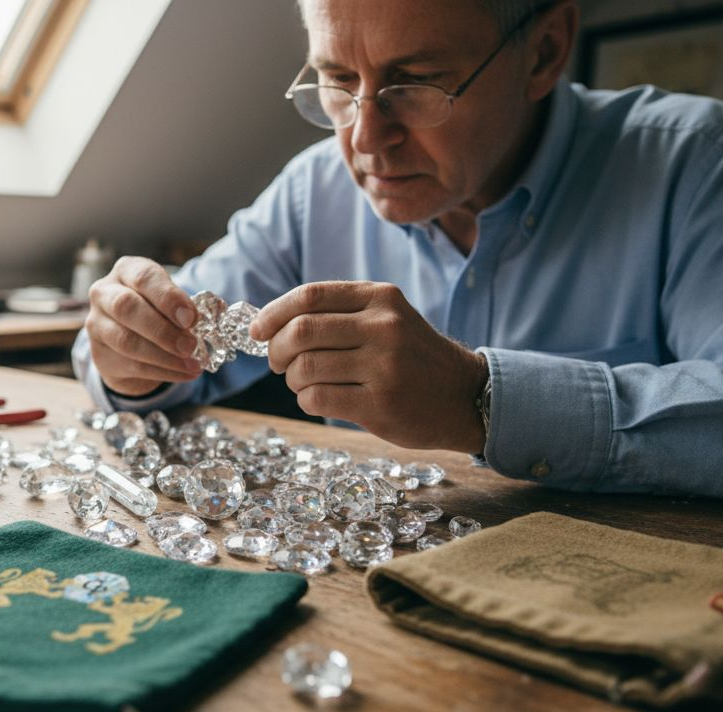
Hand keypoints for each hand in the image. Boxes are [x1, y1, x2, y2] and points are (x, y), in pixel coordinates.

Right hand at [85, 256, 201, 396]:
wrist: (130, 337)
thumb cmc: (155, 309)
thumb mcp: (167, 299)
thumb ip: (180, 306)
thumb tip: (195, 322)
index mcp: (125, 271)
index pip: (143, 278)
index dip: (168, 298)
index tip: (191, 318)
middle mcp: (104, 293)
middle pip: (126, 307)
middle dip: (163, 330)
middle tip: (190, 345)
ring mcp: (97, 324)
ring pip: (127, 341)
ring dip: (165, 356)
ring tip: (192, 364)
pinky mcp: (100, 354)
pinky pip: (132, 365)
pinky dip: (163, 372)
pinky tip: (185, 373)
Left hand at [251, 281, 487, 451]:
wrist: (465, 396)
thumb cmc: (412, 357)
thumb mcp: (386, 317)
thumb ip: (338, 314)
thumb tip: (269, 323)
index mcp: (380, 297)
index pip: (309, 296)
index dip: (273, 313)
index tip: (257, 330)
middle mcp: (383, 326)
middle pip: (301, 331)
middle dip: (276, 350)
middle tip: (277, 363)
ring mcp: (384, 365)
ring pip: (304, 367)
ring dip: (292, 379)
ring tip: (303, 383)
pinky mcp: (381, 403)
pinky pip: (317, 398)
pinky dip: (305, 400)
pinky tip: (317, 399)